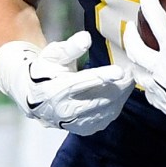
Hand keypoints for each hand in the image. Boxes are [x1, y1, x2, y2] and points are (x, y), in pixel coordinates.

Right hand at [0, 30, 132, 134]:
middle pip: (99, 99)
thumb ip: (70, 48)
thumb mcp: (53, 55)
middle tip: (131, 73)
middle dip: (119, 87)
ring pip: (105, 110)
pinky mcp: (82, 129)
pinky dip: (115, 106)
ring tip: (128, 81)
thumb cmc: (45, 71)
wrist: (33, 97)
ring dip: (120, 96)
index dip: (103, 76)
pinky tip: (119, 93)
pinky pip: (104, 119)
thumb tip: (86, 37)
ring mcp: (74, 123)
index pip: (82, 83)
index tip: (120, 71)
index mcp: (55, 90)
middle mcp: (64, 110)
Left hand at [117, 0, 165, 166]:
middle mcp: (162, 70)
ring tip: (137, 56)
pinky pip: (149, 93)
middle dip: (130, 34)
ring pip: (137, 73)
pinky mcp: (165, 106)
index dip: (150, 7)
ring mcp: (161, 90)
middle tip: (132, 26)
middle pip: (135, 49)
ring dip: (134, 61)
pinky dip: (148, 84)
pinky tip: (153, 82)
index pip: (157, 24)